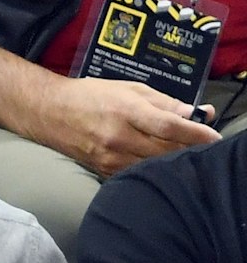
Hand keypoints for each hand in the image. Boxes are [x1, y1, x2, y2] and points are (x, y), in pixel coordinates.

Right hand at [41, 77, 218, 176]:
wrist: (47, 112)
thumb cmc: (89, 95)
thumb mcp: (128, 88)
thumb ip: (164, 102)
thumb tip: (197, 113)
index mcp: (126, 110)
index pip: (170, 125)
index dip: (196, 132)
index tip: (215, 137)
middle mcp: (118, 136)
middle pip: (165, 149)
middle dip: (189, 148)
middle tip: (205, 147)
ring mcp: (109, 156)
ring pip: (153, 166)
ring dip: (172, 161)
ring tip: (184, 154)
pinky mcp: (102, 169)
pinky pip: (135, 173)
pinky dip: (152, 170)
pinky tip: (159, 164)